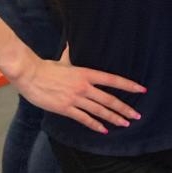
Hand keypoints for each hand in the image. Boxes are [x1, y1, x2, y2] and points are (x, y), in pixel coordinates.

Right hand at [16, 55, 145, 134]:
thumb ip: (72, 55)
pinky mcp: (65, 109)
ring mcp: (75, 99)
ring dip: (114, 118)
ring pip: (99, 111)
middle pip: (109, 99)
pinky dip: (95, 125)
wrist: (30, 75)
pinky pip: (84, 119)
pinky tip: (104, 130)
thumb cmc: (47, 67)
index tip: (141, 90)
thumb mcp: (65, 59)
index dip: (128, 85)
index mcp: (87, 73)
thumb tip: (73, 43)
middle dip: (125, 108)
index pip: (113, 80)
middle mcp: (84, 87)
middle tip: (137, 115)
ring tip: (125, 123)